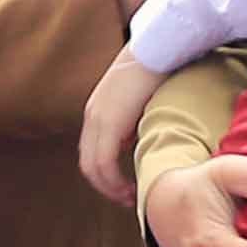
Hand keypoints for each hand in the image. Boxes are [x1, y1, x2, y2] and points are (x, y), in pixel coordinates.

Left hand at [80, 52, 170, 202]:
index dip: (105, 175)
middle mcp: (92, 116)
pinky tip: (129, 188)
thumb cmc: (158, 69)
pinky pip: (104, 163)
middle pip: (88, 164)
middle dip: (106, 187)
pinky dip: (114, 181)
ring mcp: (97, 119)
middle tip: (126, 199)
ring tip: (130, 198)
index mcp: (98, 111)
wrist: (158, 47)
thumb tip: (137, 141)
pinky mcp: (108, 123)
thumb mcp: (141, 101)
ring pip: (92, 167)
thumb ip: (134, 122)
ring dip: (109, 188)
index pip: (92, 152)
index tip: (124, 186)